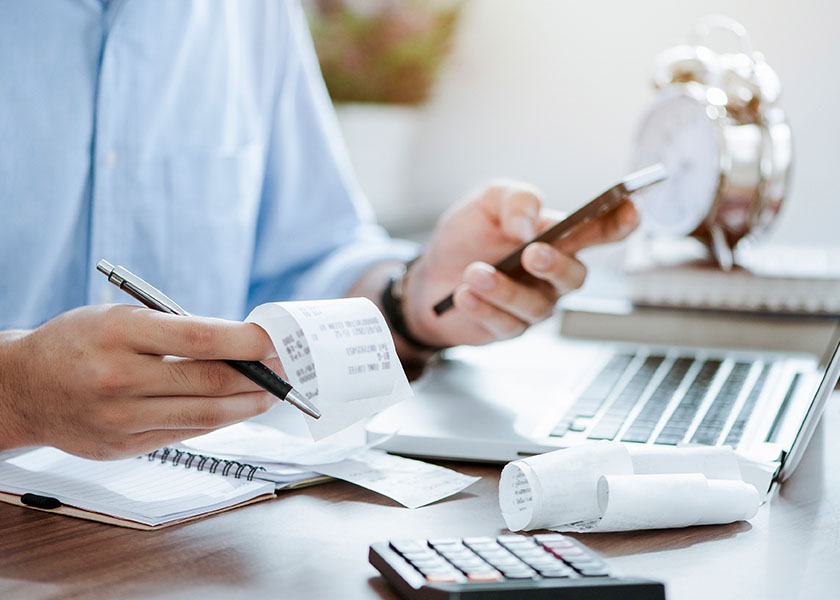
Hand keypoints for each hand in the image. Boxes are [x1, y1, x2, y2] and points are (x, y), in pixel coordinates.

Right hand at [0, 305, 280, 459]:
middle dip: (259, 375)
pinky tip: (236, 408)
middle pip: (210, 382)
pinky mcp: (123, 447)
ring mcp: (120, 418)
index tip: (274, 340)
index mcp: (119, 333)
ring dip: (249, 405)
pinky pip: (186, 434)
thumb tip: (240, 344)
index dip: (247, 341)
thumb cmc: (77, 343)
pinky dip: (218, 420)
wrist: (22, 388)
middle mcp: (119, 378)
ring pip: (205, 416)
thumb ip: (176, 330)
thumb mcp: (120, 318)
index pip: (200, 338)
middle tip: (285, 367)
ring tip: (272, 393)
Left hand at [402, 181, 638, 347]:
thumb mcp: (486, 202)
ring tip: (474, 272)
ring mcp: (534, 304)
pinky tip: (463, 294)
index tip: (630, 209)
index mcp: (557, 238)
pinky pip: (506, 325)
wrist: (429, 273)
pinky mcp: (508, 328)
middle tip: (531, 253)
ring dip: (505, 289)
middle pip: (576, 276)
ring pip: (537, 305)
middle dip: (557, 265)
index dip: (620, 222)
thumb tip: (529, 225)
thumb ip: (515, 200)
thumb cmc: (467, 236)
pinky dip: (484, 308)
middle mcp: (552, 275)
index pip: (599, 231)